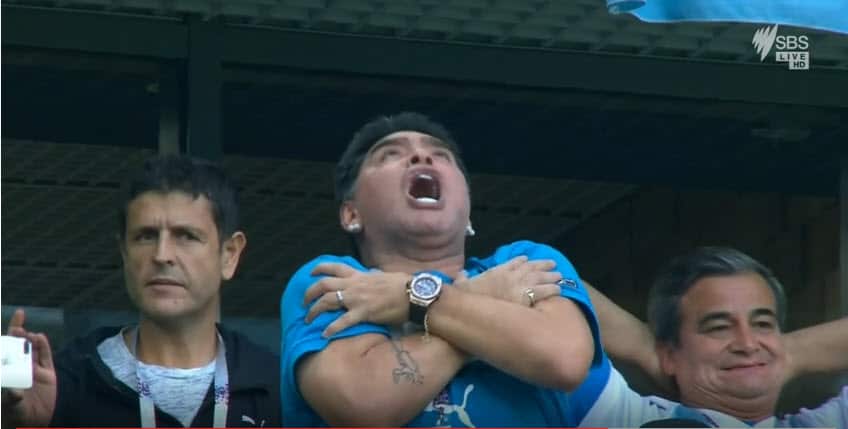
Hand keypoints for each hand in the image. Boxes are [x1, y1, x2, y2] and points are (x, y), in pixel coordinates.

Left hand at [1, 309, 56, 428]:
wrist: (34, 424)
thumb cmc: (13, 414)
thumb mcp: (9, 402)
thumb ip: (10, 396)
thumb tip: (13, 391)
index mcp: (8, 372)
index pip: (4, 351)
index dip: (6, 337)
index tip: (9, 326)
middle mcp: (19, 368)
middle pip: (17, 346)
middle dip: (16, 334)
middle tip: (17, 328)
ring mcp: (34, 370)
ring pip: (31, 349)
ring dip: (29, 340)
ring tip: (28, 335)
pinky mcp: (47, 373)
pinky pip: (45, 356)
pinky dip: (43, 346)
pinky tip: (39, 338)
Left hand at [303, 263, 411, 336]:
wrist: (414, 294)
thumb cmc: (403, 285)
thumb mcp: (384, 276)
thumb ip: (373, 276)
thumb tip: (372, 274)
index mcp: (360, 275)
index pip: (335, 267)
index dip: (319, 268)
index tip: (311, 272)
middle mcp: (354, 285)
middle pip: (323, 284)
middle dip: (309, 293)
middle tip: (303, 302)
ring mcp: (357, 299)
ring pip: (327, 301)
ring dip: (314, 311)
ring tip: (308, 320)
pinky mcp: (363, 313)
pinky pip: (342, 321)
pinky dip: (331, 328)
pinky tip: (324, 334)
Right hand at [454, 256, 561, 306]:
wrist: (469, 306)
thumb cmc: (464, 297)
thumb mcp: (461, 285)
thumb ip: (462, 278)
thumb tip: (461, 274)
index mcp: (496, 272)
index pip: (512, 263)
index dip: (522, 261)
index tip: (528, 259)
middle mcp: (509, 276)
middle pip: (530, 268)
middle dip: (542, 265)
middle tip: (553, 264)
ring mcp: (517, 285)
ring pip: (539, 277)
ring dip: (550, 275)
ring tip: (560, 275)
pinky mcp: (523, 298)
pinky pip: (541, 292)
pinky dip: (550, 289)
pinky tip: (558, 289)